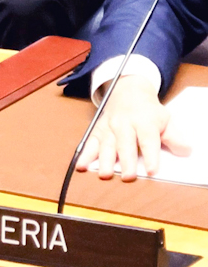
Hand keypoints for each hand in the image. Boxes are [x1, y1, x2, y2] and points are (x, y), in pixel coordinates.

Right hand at [76, 77, 190, 180]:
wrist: (127, 91)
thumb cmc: (148, 111)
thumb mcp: (166, 119)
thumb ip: (175, 137)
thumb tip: (184, 151)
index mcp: (143, 121)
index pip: (148, 139)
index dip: (150, 155)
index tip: (151, 170)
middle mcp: (124, 124)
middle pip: (125, 143)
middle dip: (126, 160)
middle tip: (127, 176)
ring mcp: (109, 126)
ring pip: (106, 144)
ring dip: (104, 159)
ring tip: (105, 174)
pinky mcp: (98, 130)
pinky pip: (90, 142)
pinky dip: (84, 154)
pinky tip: (81, 165)